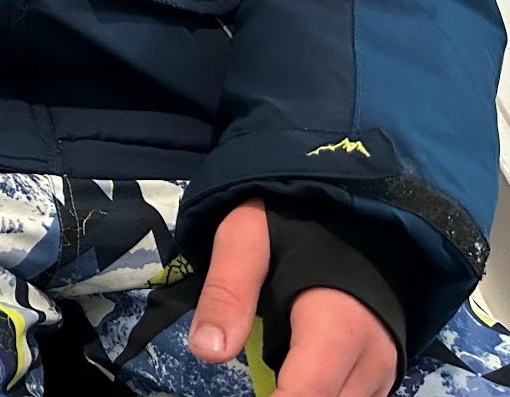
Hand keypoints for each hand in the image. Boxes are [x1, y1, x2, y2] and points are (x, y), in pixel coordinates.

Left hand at [190, 198, 398, 396]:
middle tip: (256, 378)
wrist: (354, 214)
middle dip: (283, 396)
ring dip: (304, 392)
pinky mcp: (384, 374)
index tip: (252, 390)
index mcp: (338, 321)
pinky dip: (324, 392)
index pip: (309, 391)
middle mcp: (372, 354)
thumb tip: (207, 352)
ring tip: (273, 371)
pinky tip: (294, 374)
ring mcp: (383, 368)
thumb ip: (228, 292)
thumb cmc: (294, 223)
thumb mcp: (247, 238)